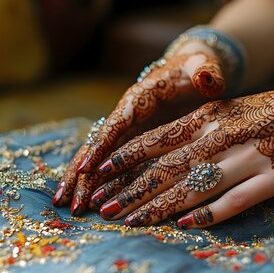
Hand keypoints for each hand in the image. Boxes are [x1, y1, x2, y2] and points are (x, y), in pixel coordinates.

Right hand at [52, 50, 226, 213]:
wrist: (192, 68)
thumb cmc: (197, 68)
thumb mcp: (202, 66)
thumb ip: (205, 72)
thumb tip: (206, 77)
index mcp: (141, 96)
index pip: (118, 123)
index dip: (102, 146)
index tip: (87, 168)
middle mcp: (126, 114)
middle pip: (99, 145)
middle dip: (83, 172)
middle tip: (68, 199)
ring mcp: (127, 129)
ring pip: (99, 157)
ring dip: (84, 181)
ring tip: (68, 206)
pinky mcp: (132, 140)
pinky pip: (111, 163)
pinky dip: (98, 181)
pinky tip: (86, 202)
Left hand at [90, 75, 273, 227]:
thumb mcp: (232, 110)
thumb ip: (199, 129)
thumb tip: (161, 152)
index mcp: (211, 116)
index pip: (158, 139)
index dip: (126, 158)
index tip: (99, 173)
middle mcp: (223, 136)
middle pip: (167, 168)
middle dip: (131, 189)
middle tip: (102, 206)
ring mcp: (248, 159)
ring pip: (193, 187)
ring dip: (157, 206)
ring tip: (129, 221)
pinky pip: (234, 201)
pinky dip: (208, 214)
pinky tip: (184, 225)